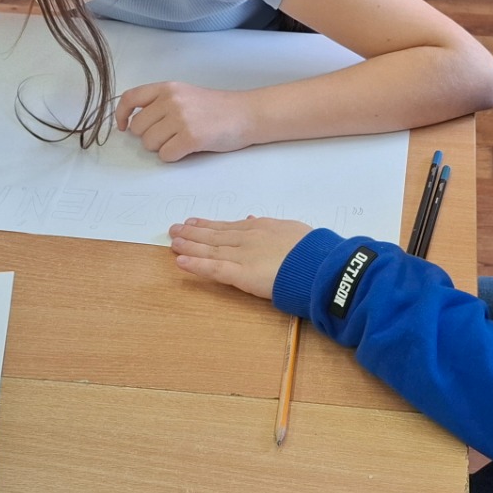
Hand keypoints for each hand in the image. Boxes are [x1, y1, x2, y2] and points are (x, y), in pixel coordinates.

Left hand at [116, 81, 255, 161]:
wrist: (247, 114)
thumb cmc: (217, 108)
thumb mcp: (186, 94)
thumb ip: (161, 103)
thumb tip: (133, 123)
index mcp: (168, 88)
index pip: (130, 98)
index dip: (121, 115)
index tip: (123, 127)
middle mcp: (171, 100)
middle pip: (138, 128)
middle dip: (150, 137)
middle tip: (170, 135)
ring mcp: (181, 118)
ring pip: (150, 144)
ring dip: (162, 148)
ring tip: (182, 140)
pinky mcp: (191, 137)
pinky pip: (166, 156)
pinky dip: (174, 156)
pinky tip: (189, 148)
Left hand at [169, 216, 312, 300]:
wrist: (319, 264)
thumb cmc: (314, 251)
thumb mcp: (293, 230)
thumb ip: (272, 227)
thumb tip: (253, 219)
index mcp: (262, 228)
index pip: (229, 226)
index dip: (209, 225)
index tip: (194, 223)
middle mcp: (248, 238)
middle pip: (214, 235)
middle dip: (193, 233)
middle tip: (175, 229)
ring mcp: (242, 255)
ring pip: (209, 249)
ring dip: (189, 245)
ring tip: (173, 241)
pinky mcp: (241, 273)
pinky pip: (213, 269)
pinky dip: (195, 265)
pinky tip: (180, 262)